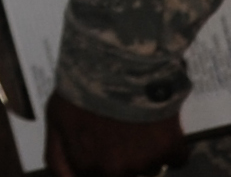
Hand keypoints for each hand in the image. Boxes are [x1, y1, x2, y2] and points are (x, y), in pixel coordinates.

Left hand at [45, 93, 187, 176]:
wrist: (117, 65)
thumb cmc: (82, 89)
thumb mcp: (56, 120)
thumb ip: (59, 157)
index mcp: (86, 165)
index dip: (95, 162)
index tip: (103, 147)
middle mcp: (114, 172)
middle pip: (122, 174)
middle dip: (121, 158)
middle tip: (120, 131)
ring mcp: (144, 163)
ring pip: (148, 166)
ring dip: (144, 151)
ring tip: (136, 119)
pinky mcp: (170, 151)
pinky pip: (175, 157)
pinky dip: (170, 144)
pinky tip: (159, 123)